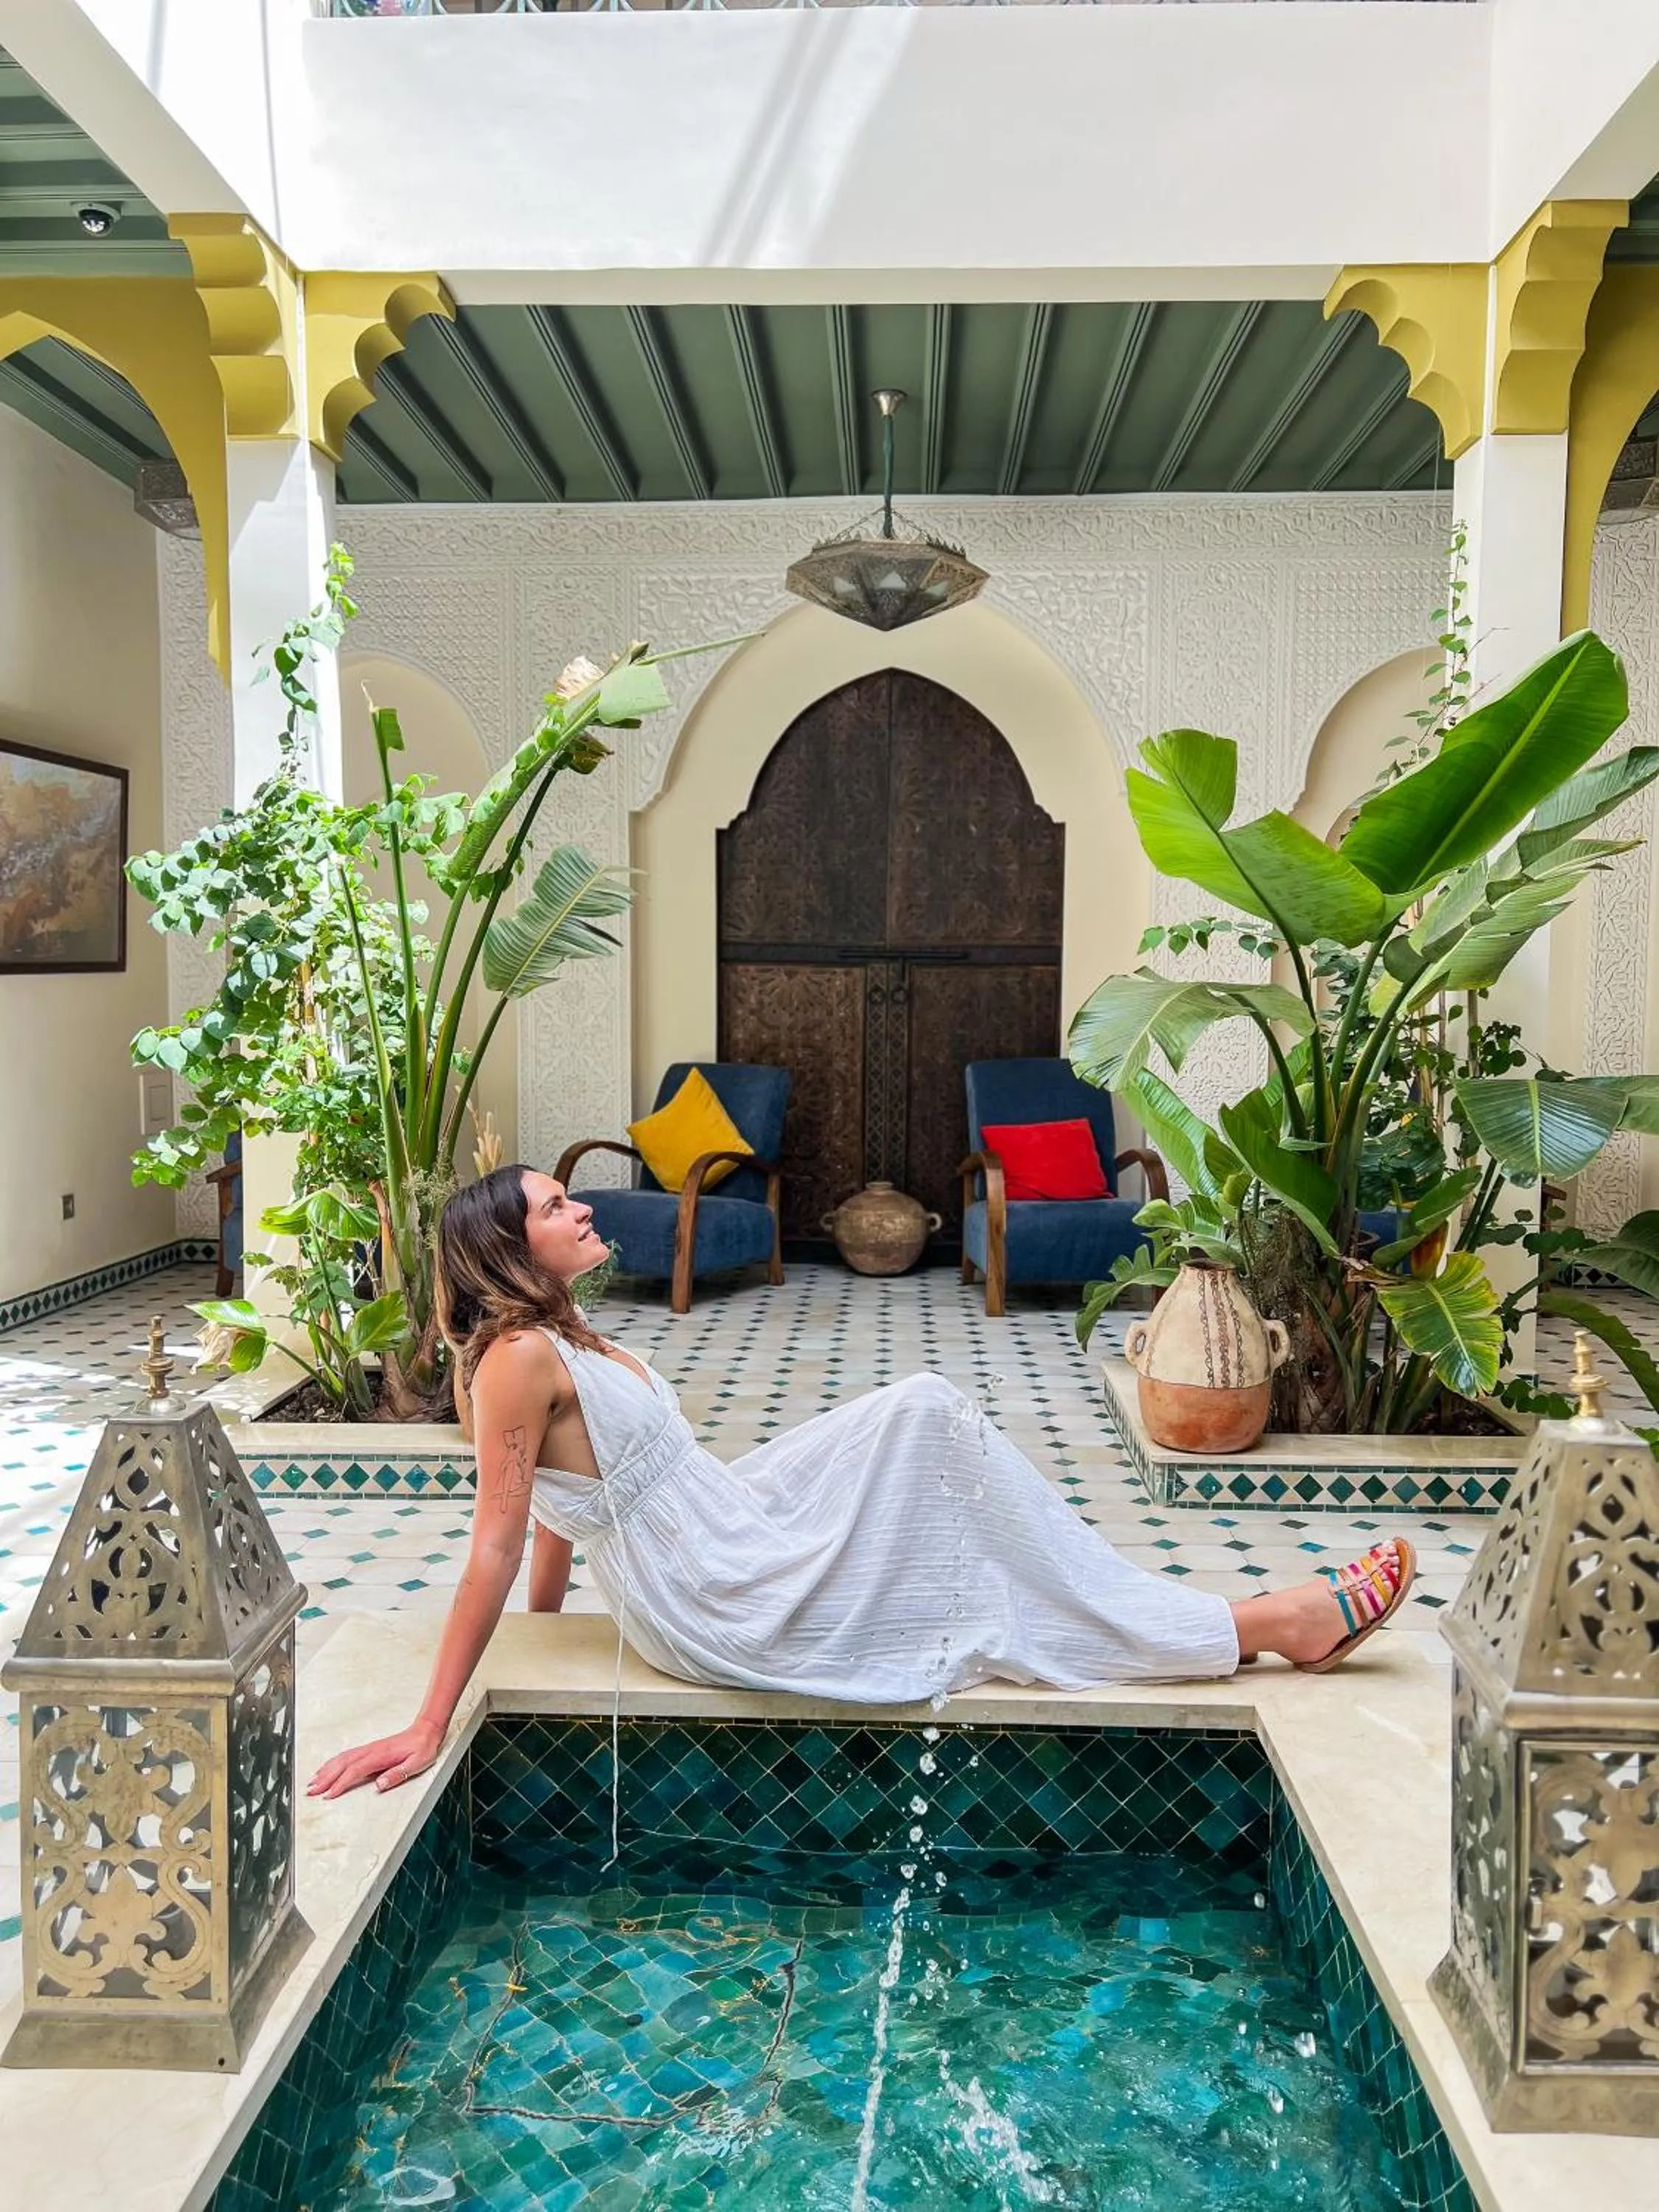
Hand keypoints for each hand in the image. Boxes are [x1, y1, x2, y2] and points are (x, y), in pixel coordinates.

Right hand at [307, 1719, 443, 1799]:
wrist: (425, 1732)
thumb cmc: (421, 1749)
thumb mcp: (415, 1764)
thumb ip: (397, 1775)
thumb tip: (379, 1784)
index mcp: (379, 1756)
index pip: (354, 1771)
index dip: (340, 1783)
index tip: (328, 1794)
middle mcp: (370, 1751)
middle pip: (342, 1765)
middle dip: (325, 1778)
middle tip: (311, 1791)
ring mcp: (368, 1749)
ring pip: (342, 1759)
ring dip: (326, 1770)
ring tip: (313, 1782)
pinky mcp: (369, 1749)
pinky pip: (346, 1755)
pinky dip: (333, 1762)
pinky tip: (328, 1768)